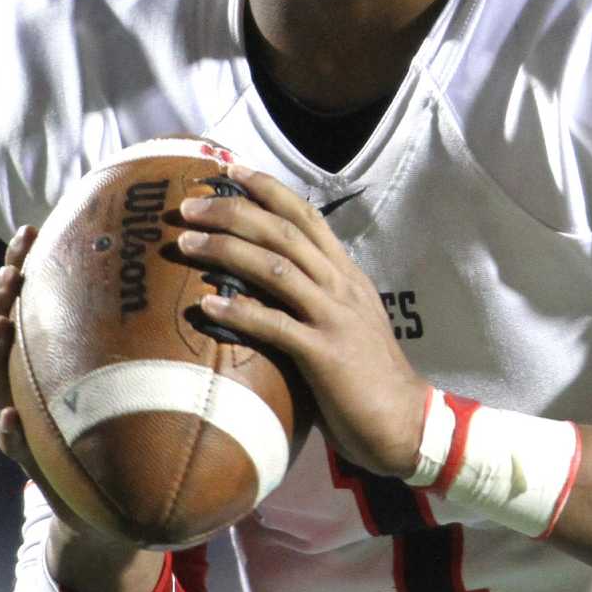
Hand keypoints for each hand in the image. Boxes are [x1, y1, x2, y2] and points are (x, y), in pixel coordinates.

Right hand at [0, 225, 158, 591]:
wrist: (130, 509)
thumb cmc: (147, 429)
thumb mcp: (156, 377)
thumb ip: (163, 335)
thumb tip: (212, 273)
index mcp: (63, 351)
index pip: (38, 299)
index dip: (25, 263)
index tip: (33, 230)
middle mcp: (37, 380)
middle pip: (3, 327)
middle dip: (0, 294)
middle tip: (14, 269)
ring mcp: (30, 420)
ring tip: (2, 324)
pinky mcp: (38, 464)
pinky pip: (14, 446)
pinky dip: (8, 433)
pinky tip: (10, 418)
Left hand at [176, 165, 430, 477]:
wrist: (405, 420)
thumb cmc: (368, 375)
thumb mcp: (346, 320)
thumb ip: (315, 296)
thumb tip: (268, 281)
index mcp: (347, 274)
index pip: (307, 217)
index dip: (268, 190)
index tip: (230, 171)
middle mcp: (341, 286)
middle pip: (284, 233)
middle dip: (235, 212)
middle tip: (190, 206)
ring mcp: (335, 318)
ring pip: (277, 269)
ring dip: (227, 251)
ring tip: (186, 243)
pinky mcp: (326, 354)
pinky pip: (276, 326)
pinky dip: (239, 312)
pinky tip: (207, 306)